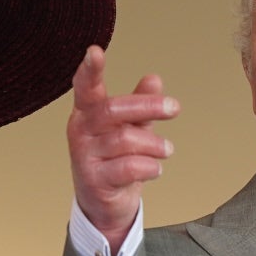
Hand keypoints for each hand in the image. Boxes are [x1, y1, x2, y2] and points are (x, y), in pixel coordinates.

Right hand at [67, 46, 178, 252]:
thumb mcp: (131, 127)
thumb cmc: (116, 158)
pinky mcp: (95, 180)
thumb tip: (153, 79)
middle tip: (174, 108)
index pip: (85, 87)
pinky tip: (154, 169)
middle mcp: (81, 130)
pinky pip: (129, 167)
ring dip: (154, 144)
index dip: (90, 70)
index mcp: (87, 112)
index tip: (95, 51)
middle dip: (148, 107)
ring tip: (166, 150)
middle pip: (113, 109)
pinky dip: (149, 167)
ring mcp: (84, 156)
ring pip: (126, 140)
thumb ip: (141, 105)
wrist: (104, 204)